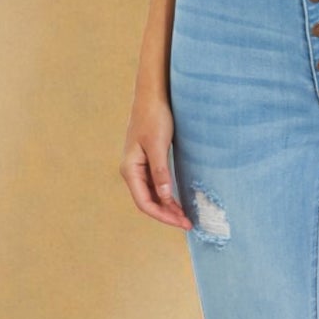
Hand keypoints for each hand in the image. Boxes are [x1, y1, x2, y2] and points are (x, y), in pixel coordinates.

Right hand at [120, 93, 192, 230]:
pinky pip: (156, 185)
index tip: (181, 222)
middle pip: (148, 201)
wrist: (152, 96)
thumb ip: (160, 172)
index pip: (144, 202)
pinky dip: (167, 195)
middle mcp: (131, 171)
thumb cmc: (153, 117)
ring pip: (152, 195)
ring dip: (167, 207)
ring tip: (185, 216)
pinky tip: (178, 200)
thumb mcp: (158, 145)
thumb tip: (165, 198)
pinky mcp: (148, 162)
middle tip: (188, 222)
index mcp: (130, 169)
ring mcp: (139, 167)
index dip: (163, 215)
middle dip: (167, 214)